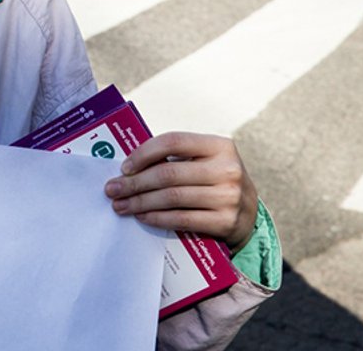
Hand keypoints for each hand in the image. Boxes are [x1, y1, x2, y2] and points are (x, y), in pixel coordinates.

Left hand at [105, 132, 258, 250]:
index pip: (173, 141)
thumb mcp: (205, 162)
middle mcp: (228, 169)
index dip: (144, 153)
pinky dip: (157, 217)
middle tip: (112, 189)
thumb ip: (176, 158)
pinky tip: (142, 216)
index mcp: (220, 145)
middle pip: (168, 173)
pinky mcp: (226, 222)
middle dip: (134, 183)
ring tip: (121, 205)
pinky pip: (182, 219)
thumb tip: (129, 167)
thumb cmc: (214, 182)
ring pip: (172, 198)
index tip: (124, 167)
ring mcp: (229, 197)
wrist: (250, 216)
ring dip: (140, 202)